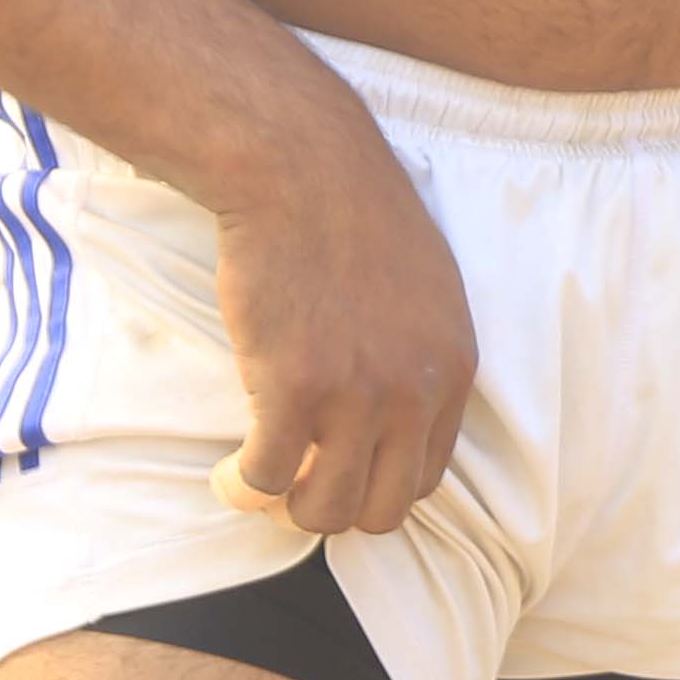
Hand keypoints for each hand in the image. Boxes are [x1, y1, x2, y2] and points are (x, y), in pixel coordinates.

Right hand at [206, 91, 479, 538]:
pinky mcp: (291, 387)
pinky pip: (267, 478)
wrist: (301, 170)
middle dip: (335, 507)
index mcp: (451, 370)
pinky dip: (244, 487)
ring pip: (323, 508)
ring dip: (287, 507)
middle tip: (296, 484)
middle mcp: (413, 391)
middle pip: (381, 510)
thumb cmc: (354, 215)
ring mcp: (354, 394)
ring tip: (260, 483)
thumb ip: (422, 359)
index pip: (426, 478)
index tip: (338, 471)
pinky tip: (228, 472)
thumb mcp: (430, 290)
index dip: (377, 486)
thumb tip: (396, 415)